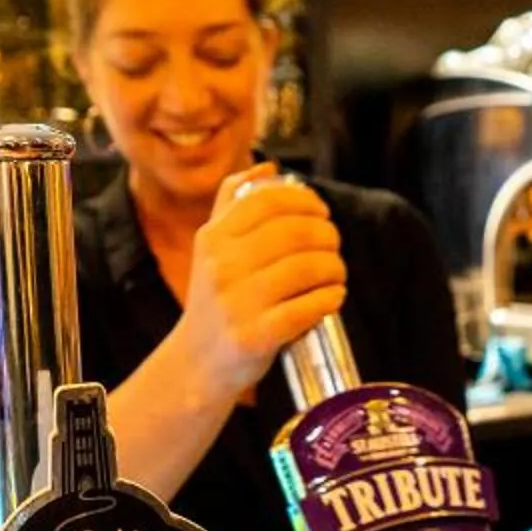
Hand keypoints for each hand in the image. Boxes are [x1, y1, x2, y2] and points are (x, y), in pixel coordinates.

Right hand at [170, 166, 344, 396]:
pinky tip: (332, 298)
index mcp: (213, 238)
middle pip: (296, 232)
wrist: (196, 363)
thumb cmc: (214, 300)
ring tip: (335, 274)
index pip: (270, 201)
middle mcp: (221, 266)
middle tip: (333, 246)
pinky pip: (309, 307)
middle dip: (327, 236)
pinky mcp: (255, 337)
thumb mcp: (211, 248)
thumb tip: (268, 167)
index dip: (306, 201)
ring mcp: (237, 303)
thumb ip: (233, 203)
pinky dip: (330, 298)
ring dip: (334, 268)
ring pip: (308, 268)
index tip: (321, 213)